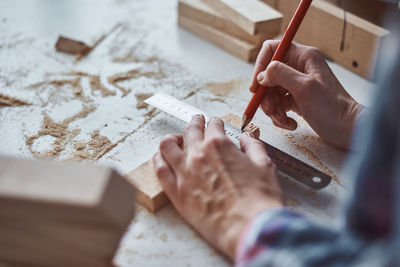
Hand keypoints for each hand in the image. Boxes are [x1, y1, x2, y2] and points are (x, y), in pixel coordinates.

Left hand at [153, 115, 282, 258]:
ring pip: (167, 147)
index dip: (215, 122)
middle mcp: (198, 155)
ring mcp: (184, 174)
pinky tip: (161, 158)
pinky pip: (160, 171)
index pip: (213, 126)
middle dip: (194, 123)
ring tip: (175, 139)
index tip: (215, 123)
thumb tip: (247, 137)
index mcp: (219, 145)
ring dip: (171, 138)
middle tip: (196, 121)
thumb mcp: (264, 165)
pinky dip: (158, 160)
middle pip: (190, 132)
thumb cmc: (258, 198)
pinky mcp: (177, 193)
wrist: (249, 226)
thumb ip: (253, 147)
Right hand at [249, 40, 364, 149]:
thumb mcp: (305, 88)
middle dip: (266, 95)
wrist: (347, 130)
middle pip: (267, 75)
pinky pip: (277, 104)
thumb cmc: (333, 108)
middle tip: (271, 109)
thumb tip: (262, 75)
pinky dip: (279, 116)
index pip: (272, 49)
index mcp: (303, 57)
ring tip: (283, 120)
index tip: (257, 86)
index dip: (260, 66)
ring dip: (272, 109)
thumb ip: (281, 75)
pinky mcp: (296, 99)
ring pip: (270, 92)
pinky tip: (290, 123)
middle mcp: (298, 68)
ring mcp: (296, 84)